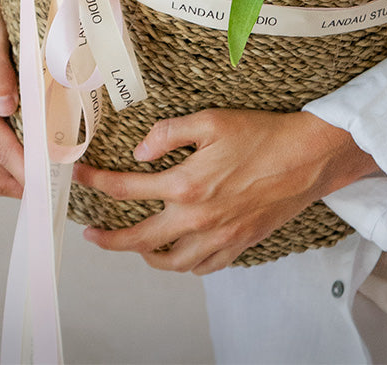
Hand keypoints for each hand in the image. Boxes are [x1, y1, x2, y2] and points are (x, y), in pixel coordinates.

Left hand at [74, 108, 377, 274]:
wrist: (306, 159)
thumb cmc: (262, 135)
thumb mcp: (211, 120)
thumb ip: (169, 133)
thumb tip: (139, 152)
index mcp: (185, 184)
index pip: (127, 189)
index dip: (97, 183)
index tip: (80, 178)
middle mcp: (196, 218)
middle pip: (138, 239)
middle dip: (108, 238)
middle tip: (92, 233)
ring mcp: (217, 237)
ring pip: (169, 262)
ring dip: (145, 255)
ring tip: (135, 244)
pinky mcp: (237, 245)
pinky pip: (200, 267)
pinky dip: (183, 263)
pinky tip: (178, 251)